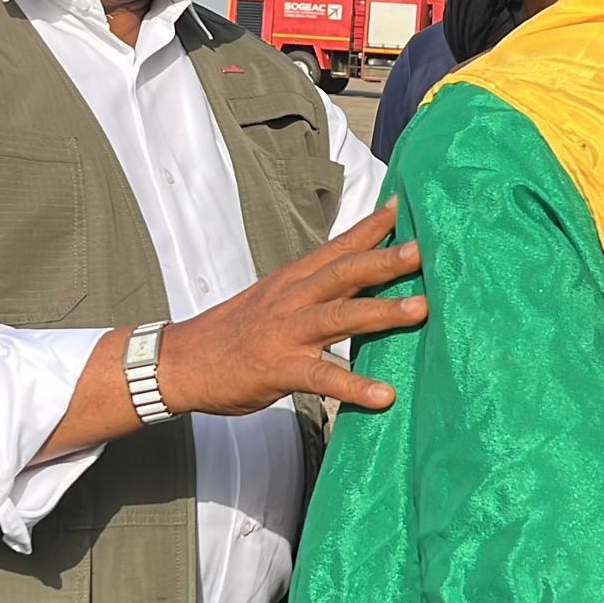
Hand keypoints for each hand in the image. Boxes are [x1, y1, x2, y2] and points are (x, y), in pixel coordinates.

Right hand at [156, 201, 425, 417]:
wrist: (179, 362)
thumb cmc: (231, 334)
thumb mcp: (272, 299)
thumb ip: (313, 290)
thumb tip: (356, 282)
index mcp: (292, 281)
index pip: (337, 248)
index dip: (371, 228)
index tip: (403, 207)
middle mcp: (292, 299)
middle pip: (344, 273)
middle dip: (386, 260)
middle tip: (425, 249)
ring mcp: (286, 333)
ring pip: (340, 316)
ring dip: (382, 312)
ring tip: (421, 309)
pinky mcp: (279, 369)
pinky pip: (322, 378)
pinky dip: (354, 386)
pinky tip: (383, 395)